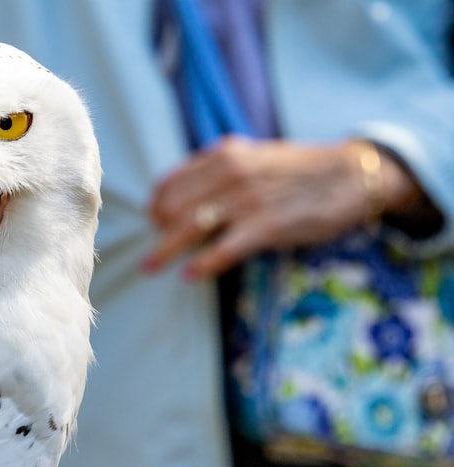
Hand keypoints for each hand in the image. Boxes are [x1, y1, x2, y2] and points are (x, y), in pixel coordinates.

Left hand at [141, 136, 419, 279]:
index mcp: (223, 155)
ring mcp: (247, 201)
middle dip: (159, 230)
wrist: (352, 175)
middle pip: (172, 208)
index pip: (170, 183)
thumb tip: (183, 187)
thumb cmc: (299, 170)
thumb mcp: (254, 155)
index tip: (155, 221)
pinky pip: (223, 250)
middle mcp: (230, 174)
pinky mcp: (266, 227)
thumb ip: (219, 167)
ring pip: (189, 229)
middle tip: (157, 247)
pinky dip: (202, 265)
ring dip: (165, 251)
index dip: (156, 205)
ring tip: (150, 266)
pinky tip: (189, 275)